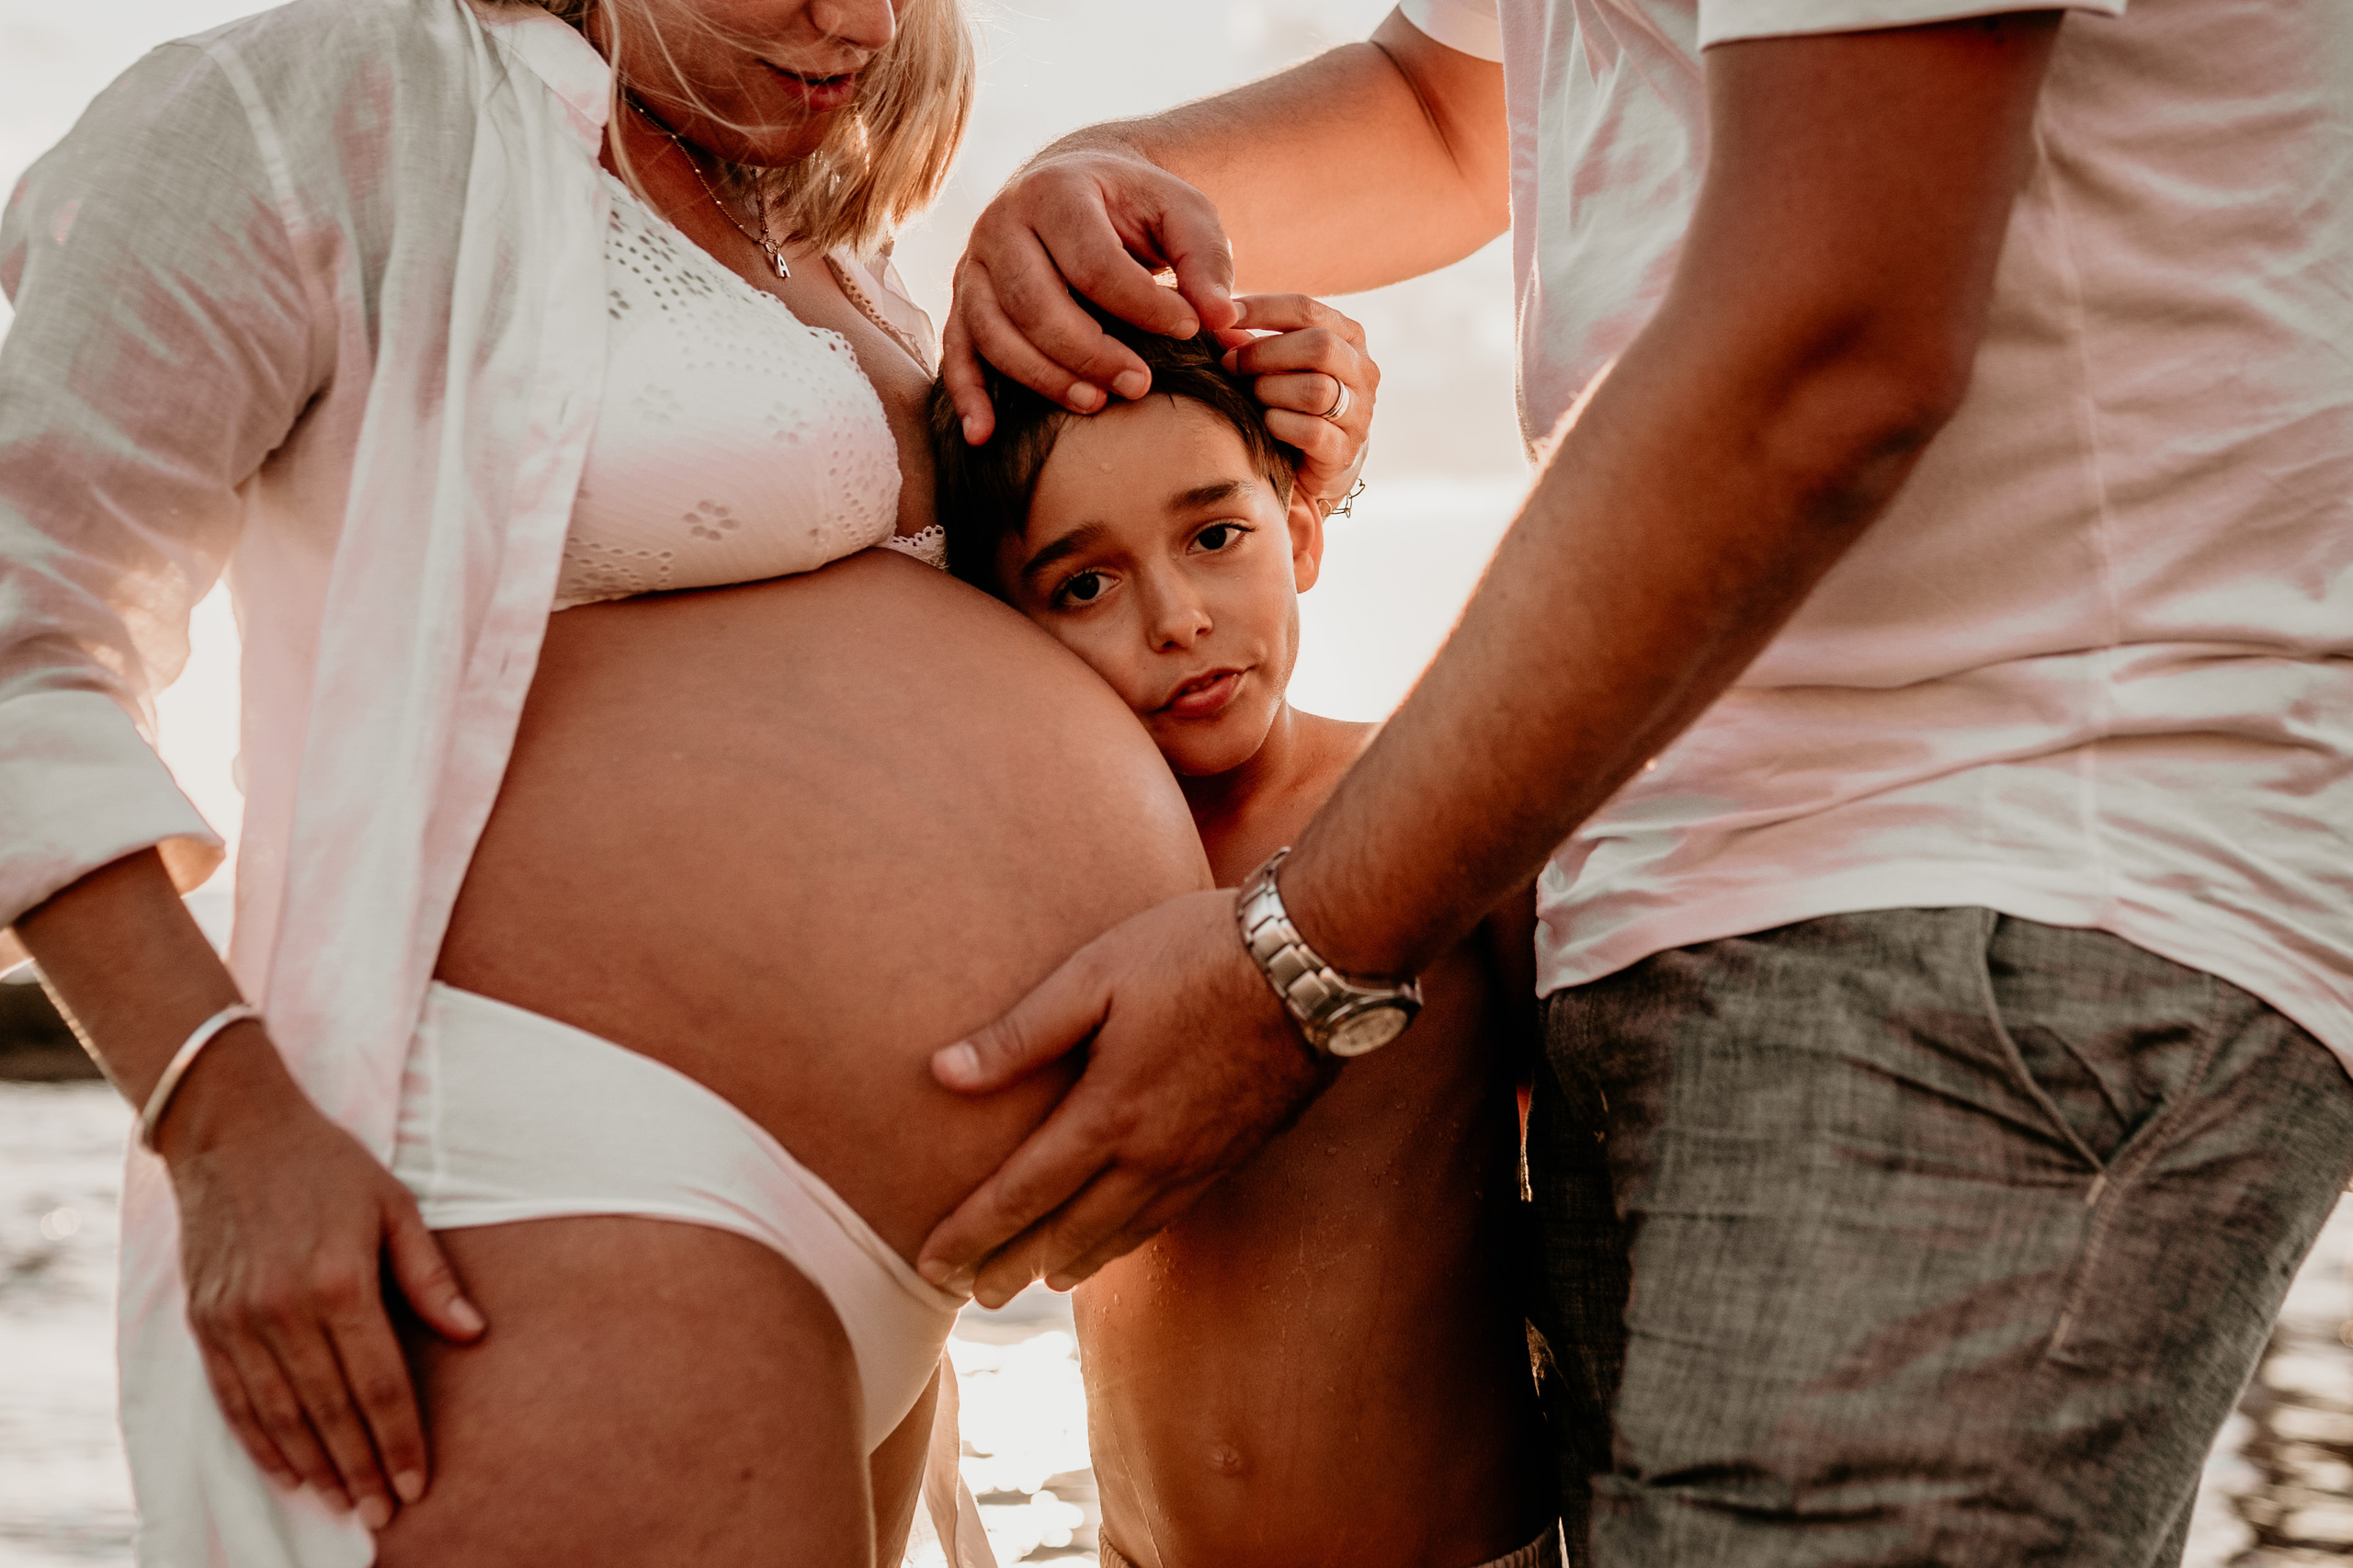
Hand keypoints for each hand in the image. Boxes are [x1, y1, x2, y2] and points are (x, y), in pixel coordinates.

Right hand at [161, 1033, 485, 1529]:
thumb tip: (474, 1334)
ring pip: (279, 1415)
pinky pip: (234, 1399)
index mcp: (339, 1282)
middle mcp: (283, 1310)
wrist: (232, 1131)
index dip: (399, 1439)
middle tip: (383, 1514)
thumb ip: (429, 1276)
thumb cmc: (328, 1166)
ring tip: (339, 1503)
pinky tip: (286, 1469)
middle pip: (329, 1412)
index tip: (418, 1484)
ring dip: (312, 1466)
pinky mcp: (205, 1322)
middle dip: (360, 1469)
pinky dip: (260, 1441)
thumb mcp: (394, 1206)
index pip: (377, 1383)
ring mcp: (237, 1321)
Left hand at [916, 889, 1331, 1305]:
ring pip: (1121, 1236)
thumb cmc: (1197, 952)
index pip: (1021, 1194)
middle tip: (974, 1297)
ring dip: (1071, 1264)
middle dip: (1014, 1267)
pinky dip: (1126, 1242)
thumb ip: (1020, 1033)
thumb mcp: (1096, 973)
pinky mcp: (1235, 1154)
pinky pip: (1166, 1218)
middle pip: (1067, 1234)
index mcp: (1107, 1115)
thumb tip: (942, 1074)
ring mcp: (1198, 1162)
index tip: (930, 1265)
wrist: (1316, 963)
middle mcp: (1151, 1156)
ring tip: (1039, 1282)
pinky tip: (1117, 1239)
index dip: (972, 1234)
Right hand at [941, 147, 1242, 442]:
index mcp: (1056, 191)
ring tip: (1096, 404)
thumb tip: (1221, 320)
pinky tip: (984, 434)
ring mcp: (974, 265)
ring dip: (1044, 377)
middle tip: (1140, 385)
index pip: (1093, 261)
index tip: (1188, 331)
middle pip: (1034, 302)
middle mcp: (1001, 223)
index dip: (1141, 305)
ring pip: (993, 333)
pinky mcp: (963, 302)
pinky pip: (956, 353)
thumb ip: (1206, 261)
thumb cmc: (1137, 208)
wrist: (1077, 187)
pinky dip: (968, 395)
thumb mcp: (1182, 214)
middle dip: (1089, 352)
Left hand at [1216, 293, 1376, 511]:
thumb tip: (1218, 327)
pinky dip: (1280, 425)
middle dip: (1264, 353)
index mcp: (1348, 337)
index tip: (1221, 315)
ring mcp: (1360, 412)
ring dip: (1271, 391)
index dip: (1261, 309)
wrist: (1316, 464)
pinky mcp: (1346, 450)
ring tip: (1252, 397)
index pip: (1306, 309)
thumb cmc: (1290, 402)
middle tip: (1229, 364)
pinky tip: (1266, 424)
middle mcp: (1362, 371)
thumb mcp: (1277, 366)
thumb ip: (1252, 344)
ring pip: (1317, 390)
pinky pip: (1311, 431)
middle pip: (1319, 346)